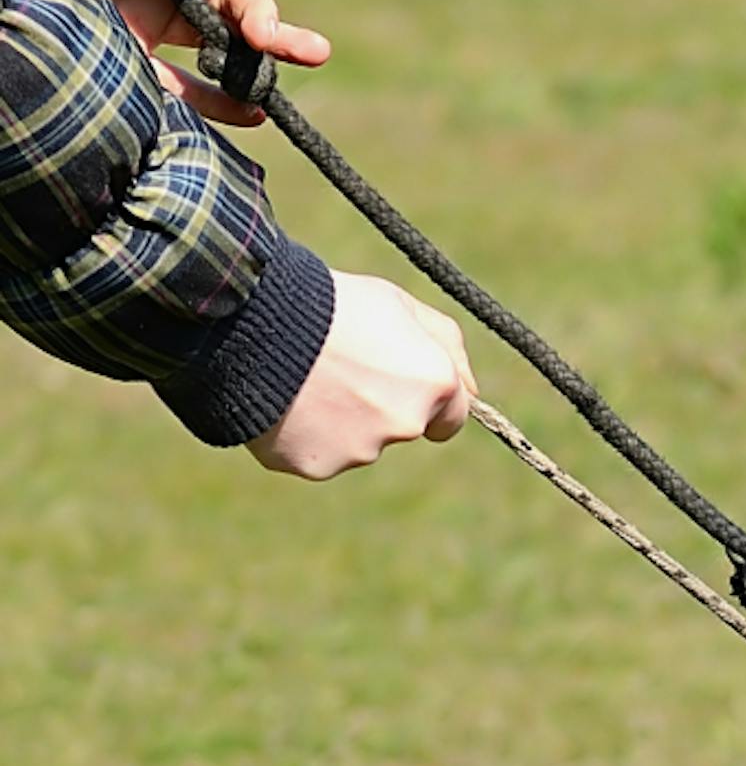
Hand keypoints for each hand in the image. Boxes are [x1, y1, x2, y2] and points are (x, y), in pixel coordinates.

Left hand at [25, 0, 329, 123]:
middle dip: (263, 17)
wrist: (4, 3)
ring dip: (265, 59)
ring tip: (311, 56)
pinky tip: (256, 109)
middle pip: (234, 3)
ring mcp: (151, 36)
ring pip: (225, 50)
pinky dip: (226, 103)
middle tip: (281, 40)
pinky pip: (191, 95)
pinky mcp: (138, 80)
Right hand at [248, 273, 473, 478]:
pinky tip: (282, 400)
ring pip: (357, 443)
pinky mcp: (315, 464)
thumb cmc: (328, 302)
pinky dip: (301, 434)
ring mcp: (359, 449)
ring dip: (337, 419)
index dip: (426, 400)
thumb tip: (474, 393)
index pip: (452, 416)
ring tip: (303, 379)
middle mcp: (405, 424)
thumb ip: (446, 346)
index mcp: (434, 384)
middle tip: (337, 369)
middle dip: (377, 405)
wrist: (251, 315)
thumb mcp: (396, 303)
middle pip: (400, 427)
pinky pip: (315, 454)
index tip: (400, 385)